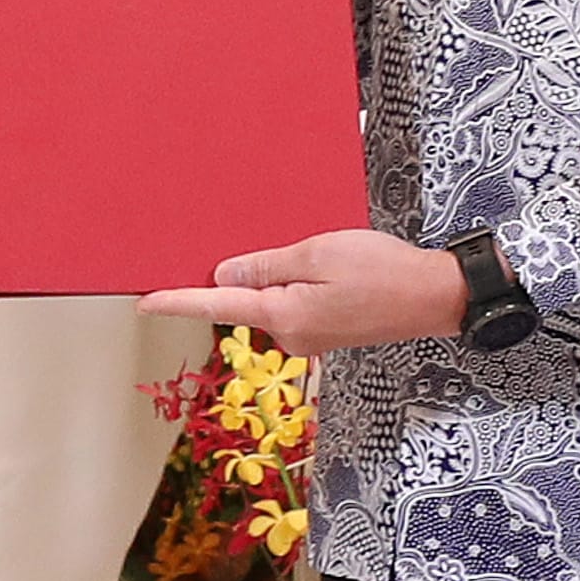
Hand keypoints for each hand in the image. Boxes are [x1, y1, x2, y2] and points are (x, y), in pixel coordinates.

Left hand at [141, 226, 467, 353]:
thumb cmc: (384, 271)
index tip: (143, 303)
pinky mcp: (326, 331)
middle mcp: (291, 335)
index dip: (177, 302)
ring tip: (304, 249)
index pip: (217, 306)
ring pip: (272, 301)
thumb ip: (266, 266)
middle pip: (244, 302)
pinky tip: (315, 264)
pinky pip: (293, 304)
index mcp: (284, 316)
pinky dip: (292, 283)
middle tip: (250, 243)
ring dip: (272, 276)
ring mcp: (309, 337)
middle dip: (236, 275)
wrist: (436, 297)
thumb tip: (223, 276)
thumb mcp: (318, 255)